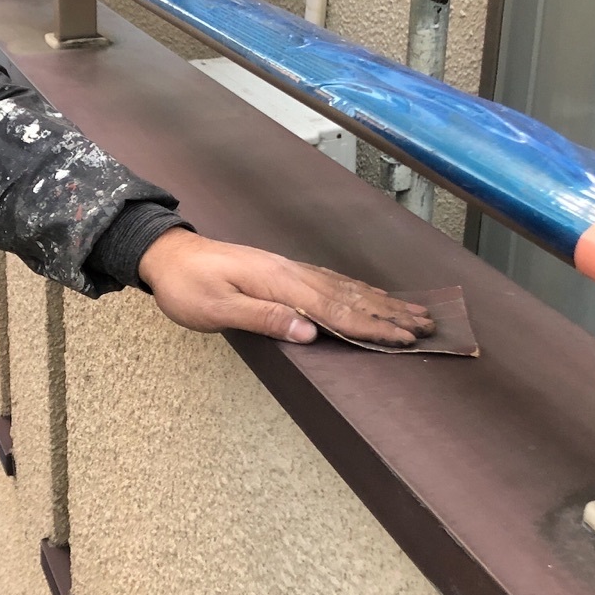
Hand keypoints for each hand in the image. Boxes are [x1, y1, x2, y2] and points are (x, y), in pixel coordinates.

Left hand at [137, 228, 434, 346]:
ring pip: (345, 287)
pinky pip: (330, 282)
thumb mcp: (215, 309)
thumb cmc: (186, 286)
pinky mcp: (282, 272)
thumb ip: (262, 318)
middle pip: (351, 296)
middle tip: (428, 326)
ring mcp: (288, 270)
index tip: (404, 339)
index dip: (372, 326)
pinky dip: (358, 290)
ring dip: (382, 302)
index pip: (336, 309)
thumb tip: (309, 330)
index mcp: (279, 282)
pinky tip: (371, 295)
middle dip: (391, 313)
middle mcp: (291, 272)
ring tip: (413, 312)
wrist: (166, 255)